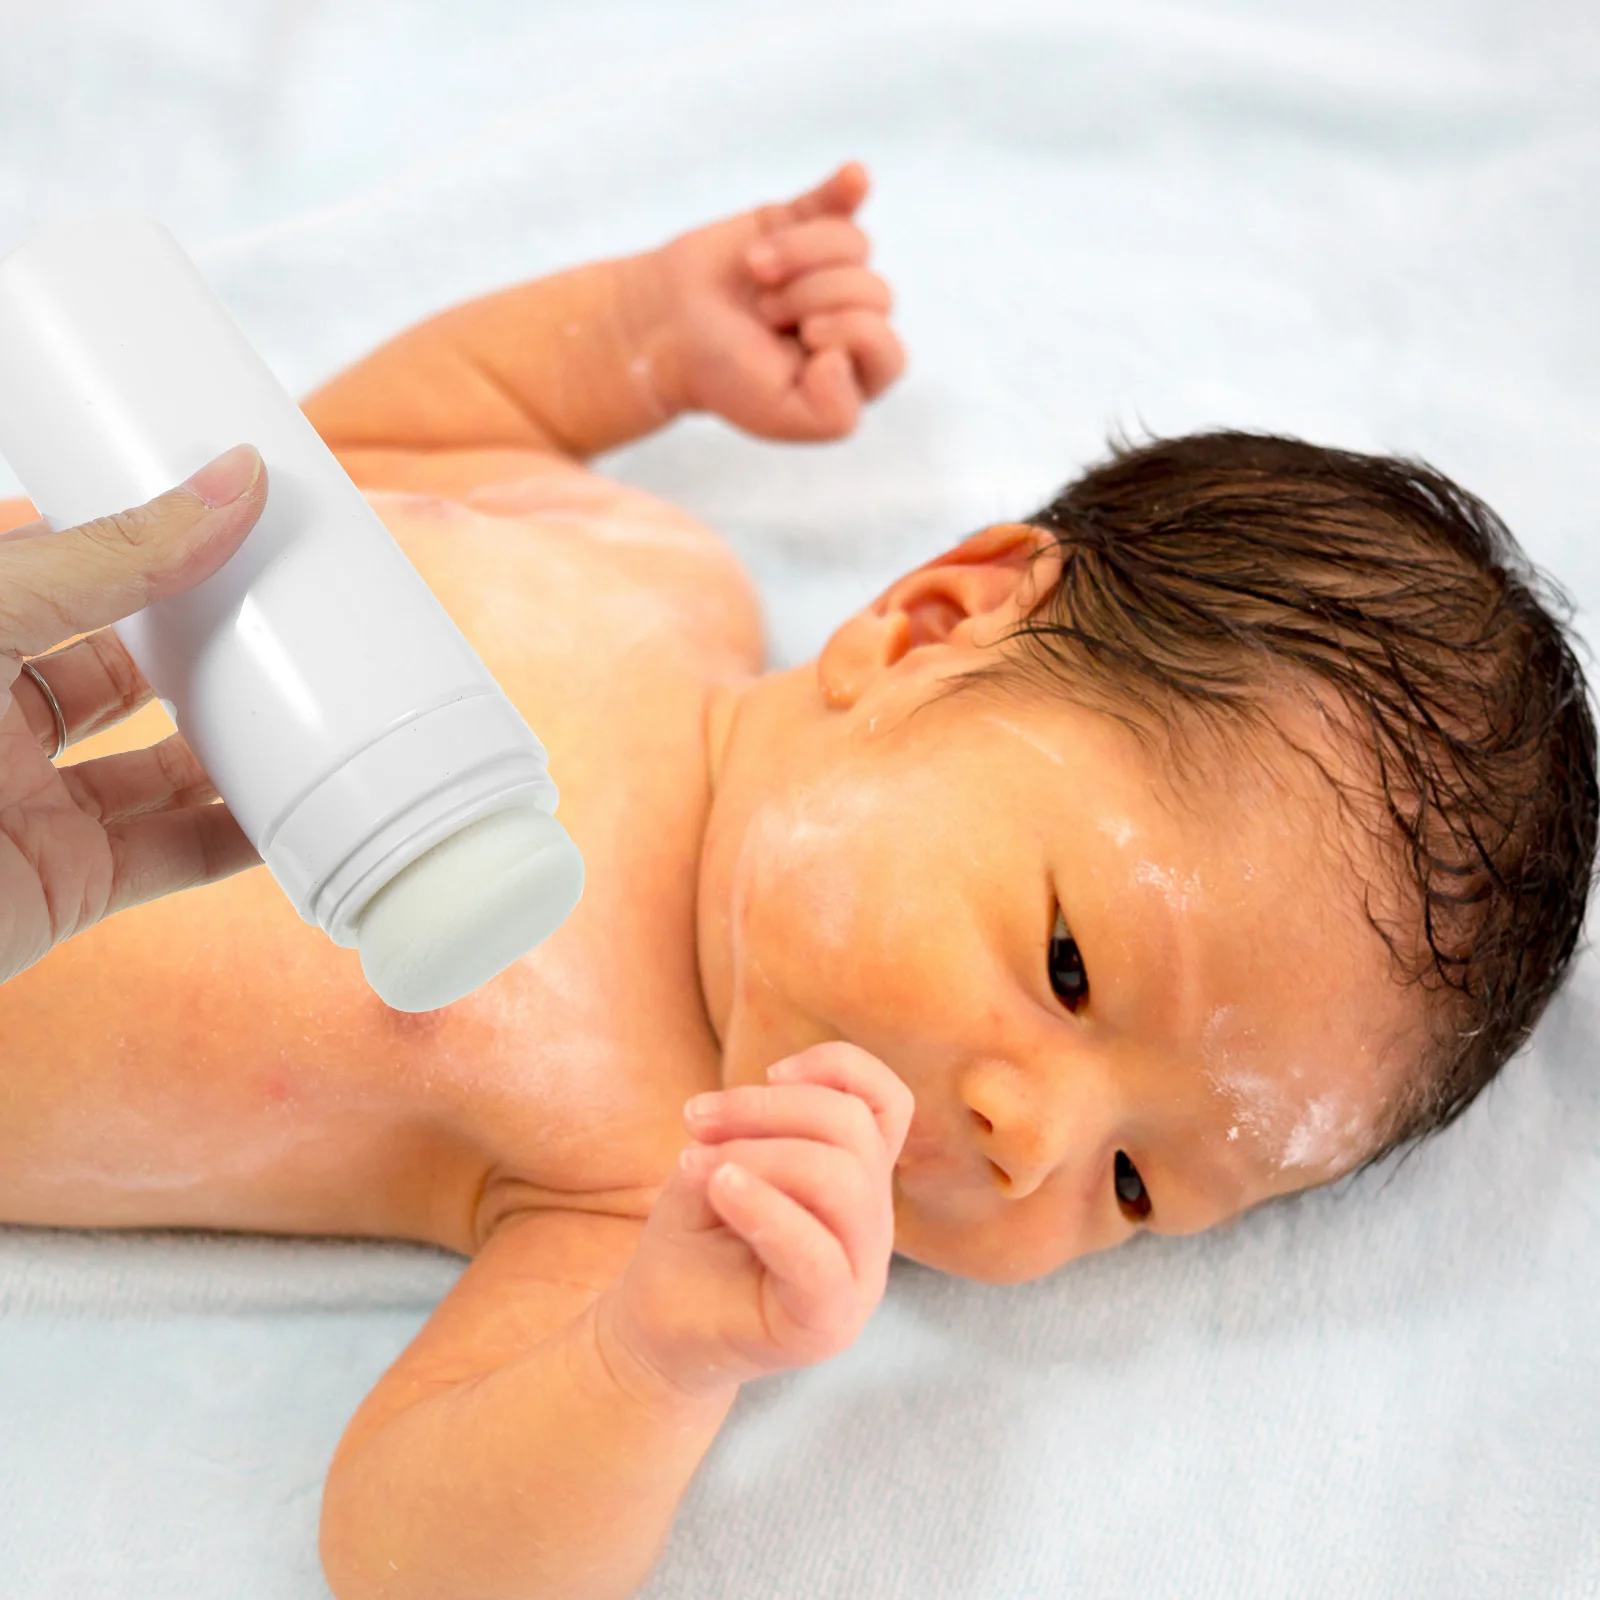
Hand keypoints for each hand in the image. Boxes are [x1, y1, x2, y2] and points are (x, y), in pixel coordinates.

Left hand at [0, 443, 266, 985]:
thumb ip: (110, 556)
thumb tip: (233, 480)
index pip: (76, 574)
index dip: (157, 547)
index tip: (245, 520)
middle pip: (132, 671)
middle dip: (217, 646)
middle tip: (307, 610)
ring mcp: (29, 805)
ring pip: (164, 765)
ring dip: (244, 741)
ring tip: (328, 700)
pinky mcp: (66, 887)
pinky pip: (175, 857)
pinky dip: (243, 838)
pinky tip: (302, 804)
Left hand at [600, 1041, 914, 1399]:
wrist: (657, 1331)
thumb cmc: (695, 1239)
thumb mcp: (721, 1161)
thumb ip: (757, 1131)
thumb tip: (768, 1102)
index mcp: (858, 1182)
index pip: (888, 1104)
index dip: (839, 1066)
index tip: (770, 1071)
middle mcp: (871, 1227)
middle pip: (853, 1130)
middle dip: (766, 1108)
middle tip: (695, 1120)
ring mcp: (858, 1278)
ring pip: (843, 1180)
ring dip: (759, 1152)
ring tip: (692, 1163)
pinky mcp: (828, 1322)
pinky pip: (817, 1255)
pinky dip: (765, 1207)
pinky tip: (718, 1188)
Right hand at [649, 160, 906, 441]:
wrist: (667, 326)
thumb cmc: (721, 373)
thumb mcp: (777, 415)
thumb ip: (832, 414)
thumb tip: (850, 355)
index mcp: (854, 373)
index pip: (888, 352)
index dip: (847, 336)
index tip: (802, 339)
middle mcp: (851, 319)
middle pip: (875, 293)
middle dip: (813, 298)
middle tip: (766, 313)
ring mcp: (832, 268)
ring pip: (854, 244)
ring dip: (797, 255)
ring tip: (756, 272)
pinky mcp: (804, 222)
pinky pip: (840, 200)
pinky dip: (847, 187)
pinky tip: (853, 177)